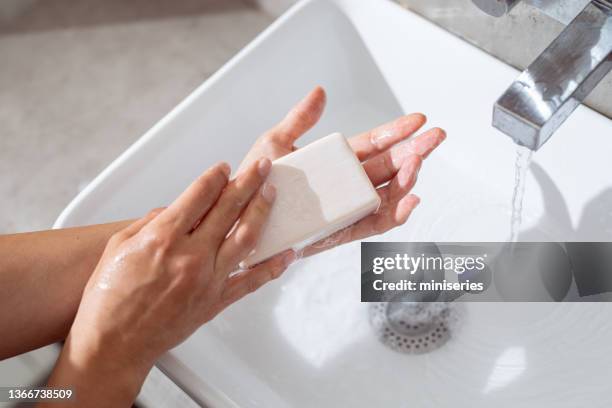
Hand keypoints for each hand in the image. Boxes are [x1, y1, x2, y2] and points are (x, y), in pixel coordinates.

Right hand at [44, 159, 294, 406]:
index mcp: (163, 239)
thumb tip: (174, 210)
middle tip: (260, 167)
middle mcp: (190, 256)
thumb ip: (150, 223)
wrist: (114, 344)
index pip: (199, 195)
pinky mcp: (216, 301)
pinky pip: (251, 281)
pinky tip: (286, 253)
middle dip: (247, 182)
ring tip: (271, 193)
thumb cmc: (109, 299)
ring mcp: (207, 280)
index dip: (215, 177)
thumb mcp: (119, 247)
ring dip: (262, 211)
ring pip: (246, 238)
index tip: (224, 168)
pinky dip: (272, 266)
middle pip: (228, 209)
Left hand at [240, 86, 445, 256]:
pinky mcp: (340, 232)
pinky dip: (395, 215)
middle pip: (389, 168)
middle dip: (414, 153)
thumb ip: (299, 120)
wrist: (237, 218)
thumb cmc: (254, 183)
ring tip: (418, 164)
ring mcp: (347, 208)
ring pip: (387, 195)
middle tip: (435, 138)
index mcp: (336, 161)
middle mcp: (347, 184)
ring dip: (407, 181)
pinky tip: (410, 200)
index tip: (418, 119)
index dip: (397, 132)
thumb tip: (320, 92)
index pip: (374, 144)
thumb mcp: (274, 144)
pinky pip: (373, 225)